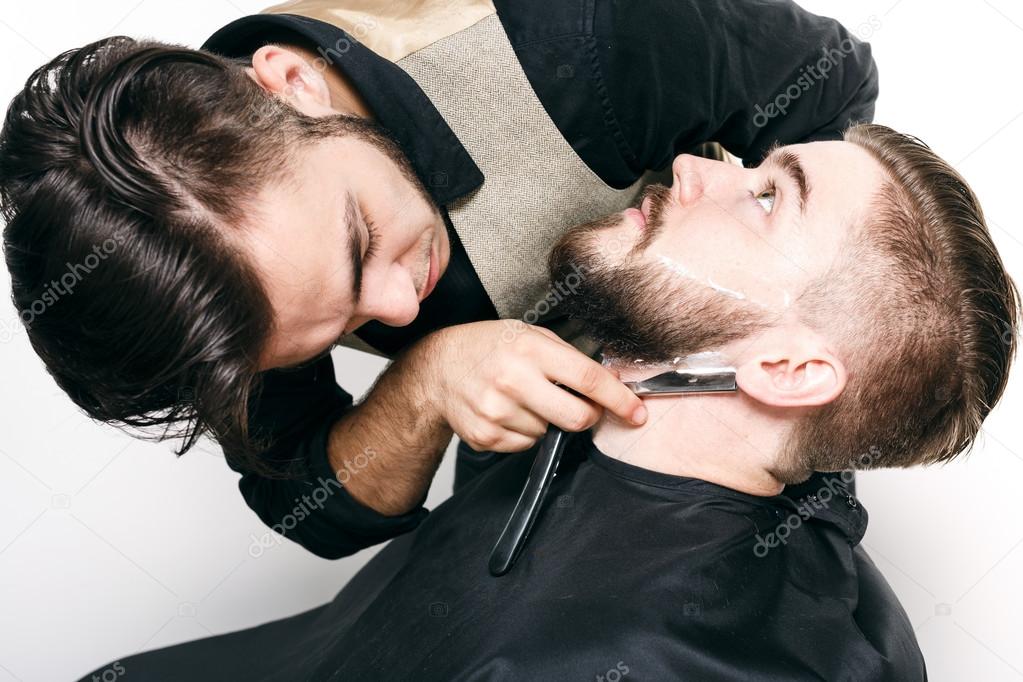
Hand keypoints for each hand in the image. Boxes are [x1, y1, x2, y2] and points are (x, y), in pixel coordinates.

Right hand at [415, 320, 646, 451]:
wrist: (438, 368)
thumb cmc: (490, 347)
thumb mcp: (530, 335)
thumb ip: (569, 358)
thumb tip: (611, 383)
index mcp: (530, 349)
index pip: (588, 380)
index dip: (619, 399)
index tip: (637, 412)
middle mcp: (513, 380)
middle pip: (576, 417)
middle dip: (588, 416)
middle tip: (580, 406)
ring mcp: (497, 411)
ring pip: (550, 432)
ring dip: (548, 420)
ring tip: (524, 398)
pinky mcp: (486, 436)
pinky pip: (527, 445)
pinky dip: (526, 432)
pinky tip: (509, 411)